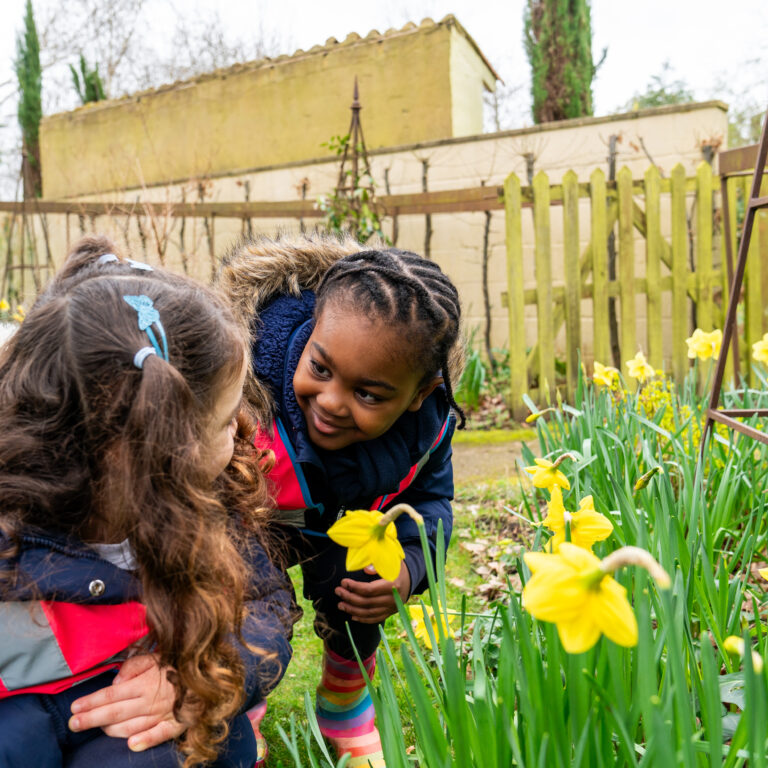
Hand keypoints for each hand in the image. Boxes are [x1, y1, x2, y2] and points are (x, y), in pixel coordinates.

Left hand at [69, 654, 186, 751]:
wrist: (209, 675)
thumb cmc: (178, 664)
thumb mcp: (156, 656)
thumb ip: (135, 665)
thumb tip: (116, 679)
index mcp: (144, 682)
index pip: (111, 695)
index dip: (91, 701)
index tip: (74, 707)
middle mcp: (150, 700)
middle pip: (115, 712)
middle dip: (91, 718)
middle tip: (72, 724)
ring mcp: (162, 714)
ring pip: (130, 726)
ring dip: (110, 730)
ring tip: (96, 729)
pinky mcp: (176, 725)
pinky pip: (159, 735)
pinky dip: (145, 740)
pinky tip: (131, 744)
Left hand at [335, 561, 410, 623]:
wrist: (410, 579)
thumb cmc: (396, 567)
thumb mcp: (390, 561)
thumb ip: (378, 564)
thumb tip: (366, 570)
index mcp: (392, 586)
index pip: (369, 590)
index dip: (354, 587)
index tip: (343, 582)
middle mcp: (392, 599)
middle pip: (367, 602)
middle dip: (350, 598)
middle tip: (338, 592)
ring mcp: (391, 608)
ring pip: (369, 613)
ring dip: (352, 610)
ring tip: (340, 605)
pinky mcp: (390, 613)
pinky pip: (375, 619)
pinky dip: (363, 619)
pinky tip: (352, 615)